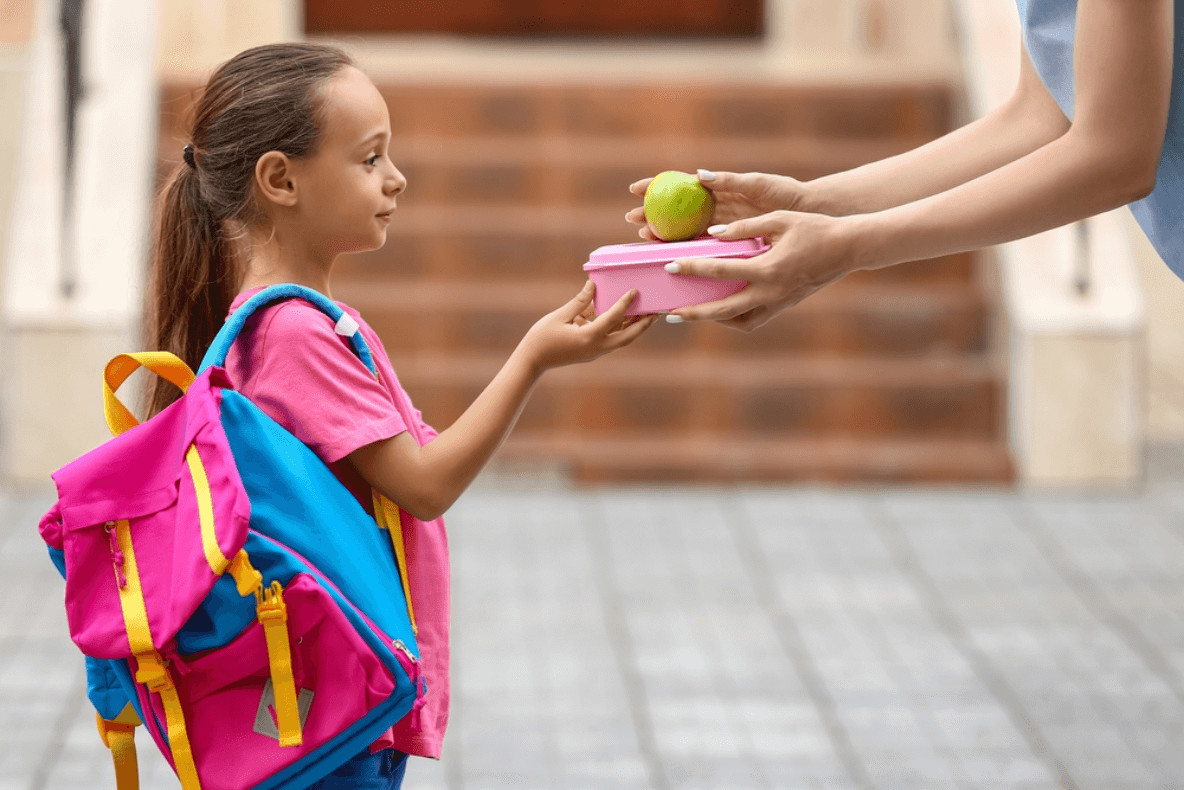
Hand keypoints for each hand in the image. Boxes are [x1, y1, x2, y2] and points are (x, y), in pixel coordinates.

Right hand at [519, 281, 656, 371]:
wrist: (532, 362)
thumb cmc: (542, 338)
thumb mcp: (559, 316)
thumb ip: (579, 301)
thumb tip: (594, 285)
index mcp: (589, 337)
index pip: (613, 318)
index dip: (625, 303)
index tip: (635, 291)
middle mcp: (596, 347)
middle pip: (628, 336)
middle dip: (643, 324)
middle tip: (656, 311)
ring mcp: (595, 351)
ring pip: (621, 339)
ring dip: (634, 327)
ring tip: (646, 313)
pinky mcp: (591, 351)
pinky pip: (610, 339)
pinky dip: (619, 329)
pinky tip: (623, 317)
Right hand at [626, 170, 806, 240]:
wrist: (806, 214)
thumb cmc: (784, 193)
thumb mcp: (757, 184)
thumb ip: (729, 181)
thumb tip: (699, 175)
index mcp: (718, 189)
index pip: (680, 185)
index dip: (657, 186)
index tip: (636, 188)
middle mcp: (715, 208)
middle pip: (676, 210)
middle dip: (651, 213)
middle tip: (631, 219)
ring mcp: (720, 227)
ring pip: (684, 230)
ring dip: (662, 234)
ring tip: (644, 238)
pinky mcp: (729, 244)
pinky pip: (702, 247)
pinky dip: (684, 251)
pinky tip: (669, 256)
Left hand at [664, 211, 857, 331]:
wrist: (848, 248)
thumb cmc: (815, 228)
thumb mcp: (779, 219)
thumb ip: (745, 228)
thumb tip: (713, 233)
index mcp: (767, 269)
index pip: (719, 270)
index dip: (691, 268)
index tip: (670, 266)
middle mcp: (771, 292)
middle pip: (723, 310)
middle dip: (694, 313)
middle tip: (670, 312)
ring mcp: (779, 303)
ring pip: (740, 322)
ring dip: (715, 321)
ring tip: (693, 314)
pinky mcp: (784, 306)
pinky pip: (755, 320)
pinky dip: (736, 319)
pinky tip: (723, 310)